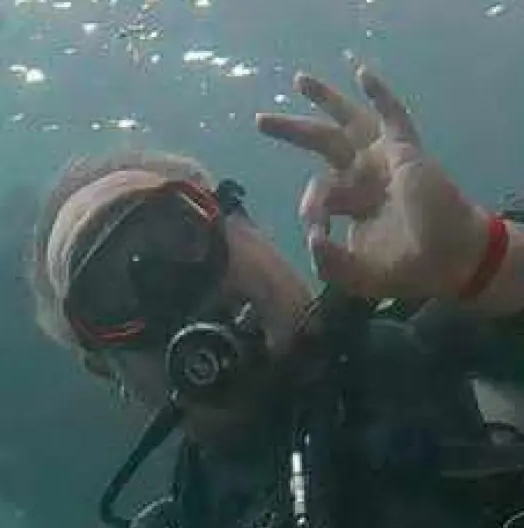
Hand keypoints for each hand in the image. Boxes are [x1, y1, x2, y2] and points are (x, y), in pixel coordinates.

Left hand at [257, 67, 491, 299]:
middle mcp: (364, 175)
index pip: (319, 190)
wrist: (448, 261)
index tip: (317, 230)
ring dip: (325, 99)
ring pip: (349, 121)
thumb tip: (311, 237)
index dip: (311, 208)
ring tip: (298, 80)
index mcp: (353, 200)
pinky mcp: (404, 152)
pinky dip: (380, 95)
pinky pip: (392, 117)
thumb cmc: (405, 268)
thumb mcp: (353, 273)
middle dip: (291, 129)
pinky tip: (362, 74)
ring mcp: (383, 160)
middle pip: (322, 142)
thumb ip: (326, 260)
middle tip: (260, 120)